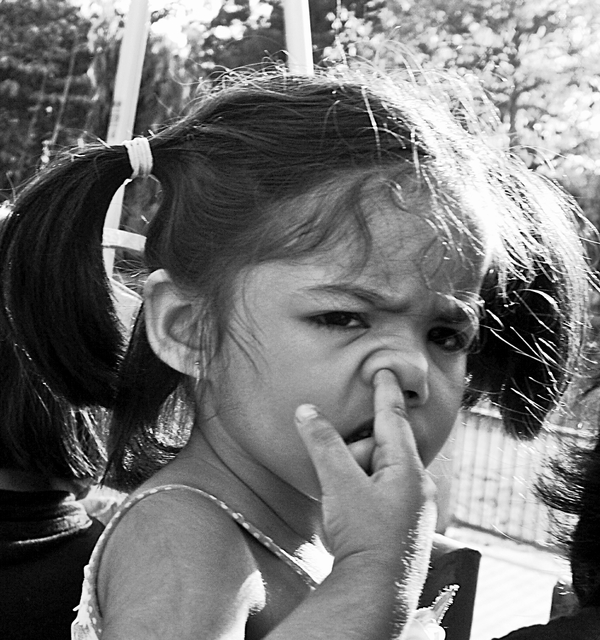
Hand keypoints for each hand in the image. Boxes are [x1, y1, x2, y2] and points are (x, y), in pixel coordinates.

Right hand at [295, 369, 435, 577]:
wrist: (377, 592)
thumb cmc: (364, 537)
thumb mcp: (340, 483)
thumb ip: (323, 444)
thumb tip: (306, 411)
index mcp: (407, 469)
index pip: (394, 417)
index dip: (385, 391)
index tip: (385, 369)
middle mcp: (417, 485)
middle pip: (383, 447)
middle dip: (358, 449)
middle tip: (340, 469)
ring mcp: (414, 507)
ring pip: (381, 471)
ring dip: (359, 473)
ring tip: (344, 501)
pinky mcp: (404, 524)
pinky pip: (383, 492)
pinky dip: (364, 489)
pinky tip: (352, 509)